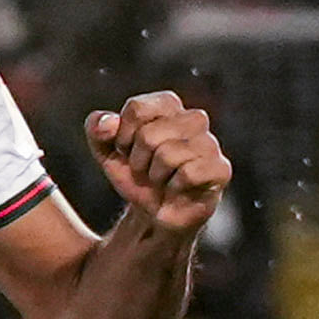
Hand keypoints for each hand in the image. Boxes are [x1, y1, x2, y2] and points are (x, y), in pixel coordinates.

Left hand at [86, 91, 229, 235]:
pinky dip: (173, 188)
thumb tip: (107, 123)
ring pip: (168, 155)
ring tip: (162, 180)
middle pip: (149, 134)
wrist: (154, 213)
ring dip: (155, 176)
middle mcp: (194, 118)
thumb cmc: (136, 175)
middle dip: (138, 160)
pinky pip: (188, 173)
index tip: (127, 150)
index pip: (137, 108)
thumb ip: (98, 129)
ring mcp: (210, 143)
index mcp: (168, 105)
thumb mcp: (107, 152)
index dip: (123, 136)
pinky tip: (177, 190)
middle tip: (147, 170)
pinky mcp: (220, 169)